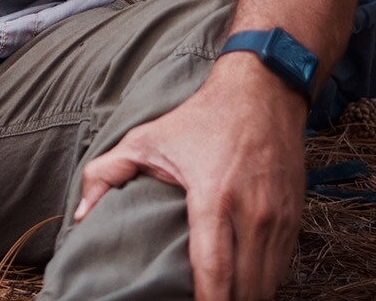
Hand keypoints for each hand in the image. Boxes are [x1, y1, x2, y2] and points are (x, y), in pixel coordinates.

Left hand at [73, 55, 308, 300]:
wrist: (263, 95)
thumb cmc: (201, 120)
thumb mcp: (146, 140)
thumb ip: (107, 174)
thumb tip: (81, 214)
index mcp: (213, 197)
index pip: (214, 268)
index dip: (208, 300)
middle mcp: (252, 212)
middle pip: (246, 284)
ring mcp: (279, 217)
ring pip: (269, 279)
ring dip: (248, 296)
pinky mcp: (295, 216)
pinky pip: (284, 264)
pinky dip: (266, 282)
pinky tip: (247, 289)